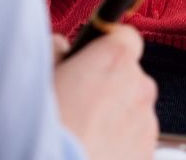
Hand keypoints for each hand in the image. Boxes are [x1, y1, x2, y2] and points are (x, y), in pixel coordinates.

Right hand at [53, 25, 157, 158]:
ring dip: (113, 118)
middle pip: (130, 77)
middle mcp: (139, 87)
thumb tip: (61, 46)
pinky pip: (135, 142)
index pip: (125, 37)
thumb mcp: (38, 77)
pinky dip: (119, 146)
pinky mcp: (147, 153)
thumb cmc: (44, 129)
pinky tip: (92, 152)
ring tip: (82, 135)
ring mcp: (147, 123)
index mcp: (116, 60)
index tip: (91, 58)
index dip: (107, 46)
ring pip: (133, 111)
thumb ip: (55, 52)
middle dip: (108, 86)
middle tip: (77, 106)